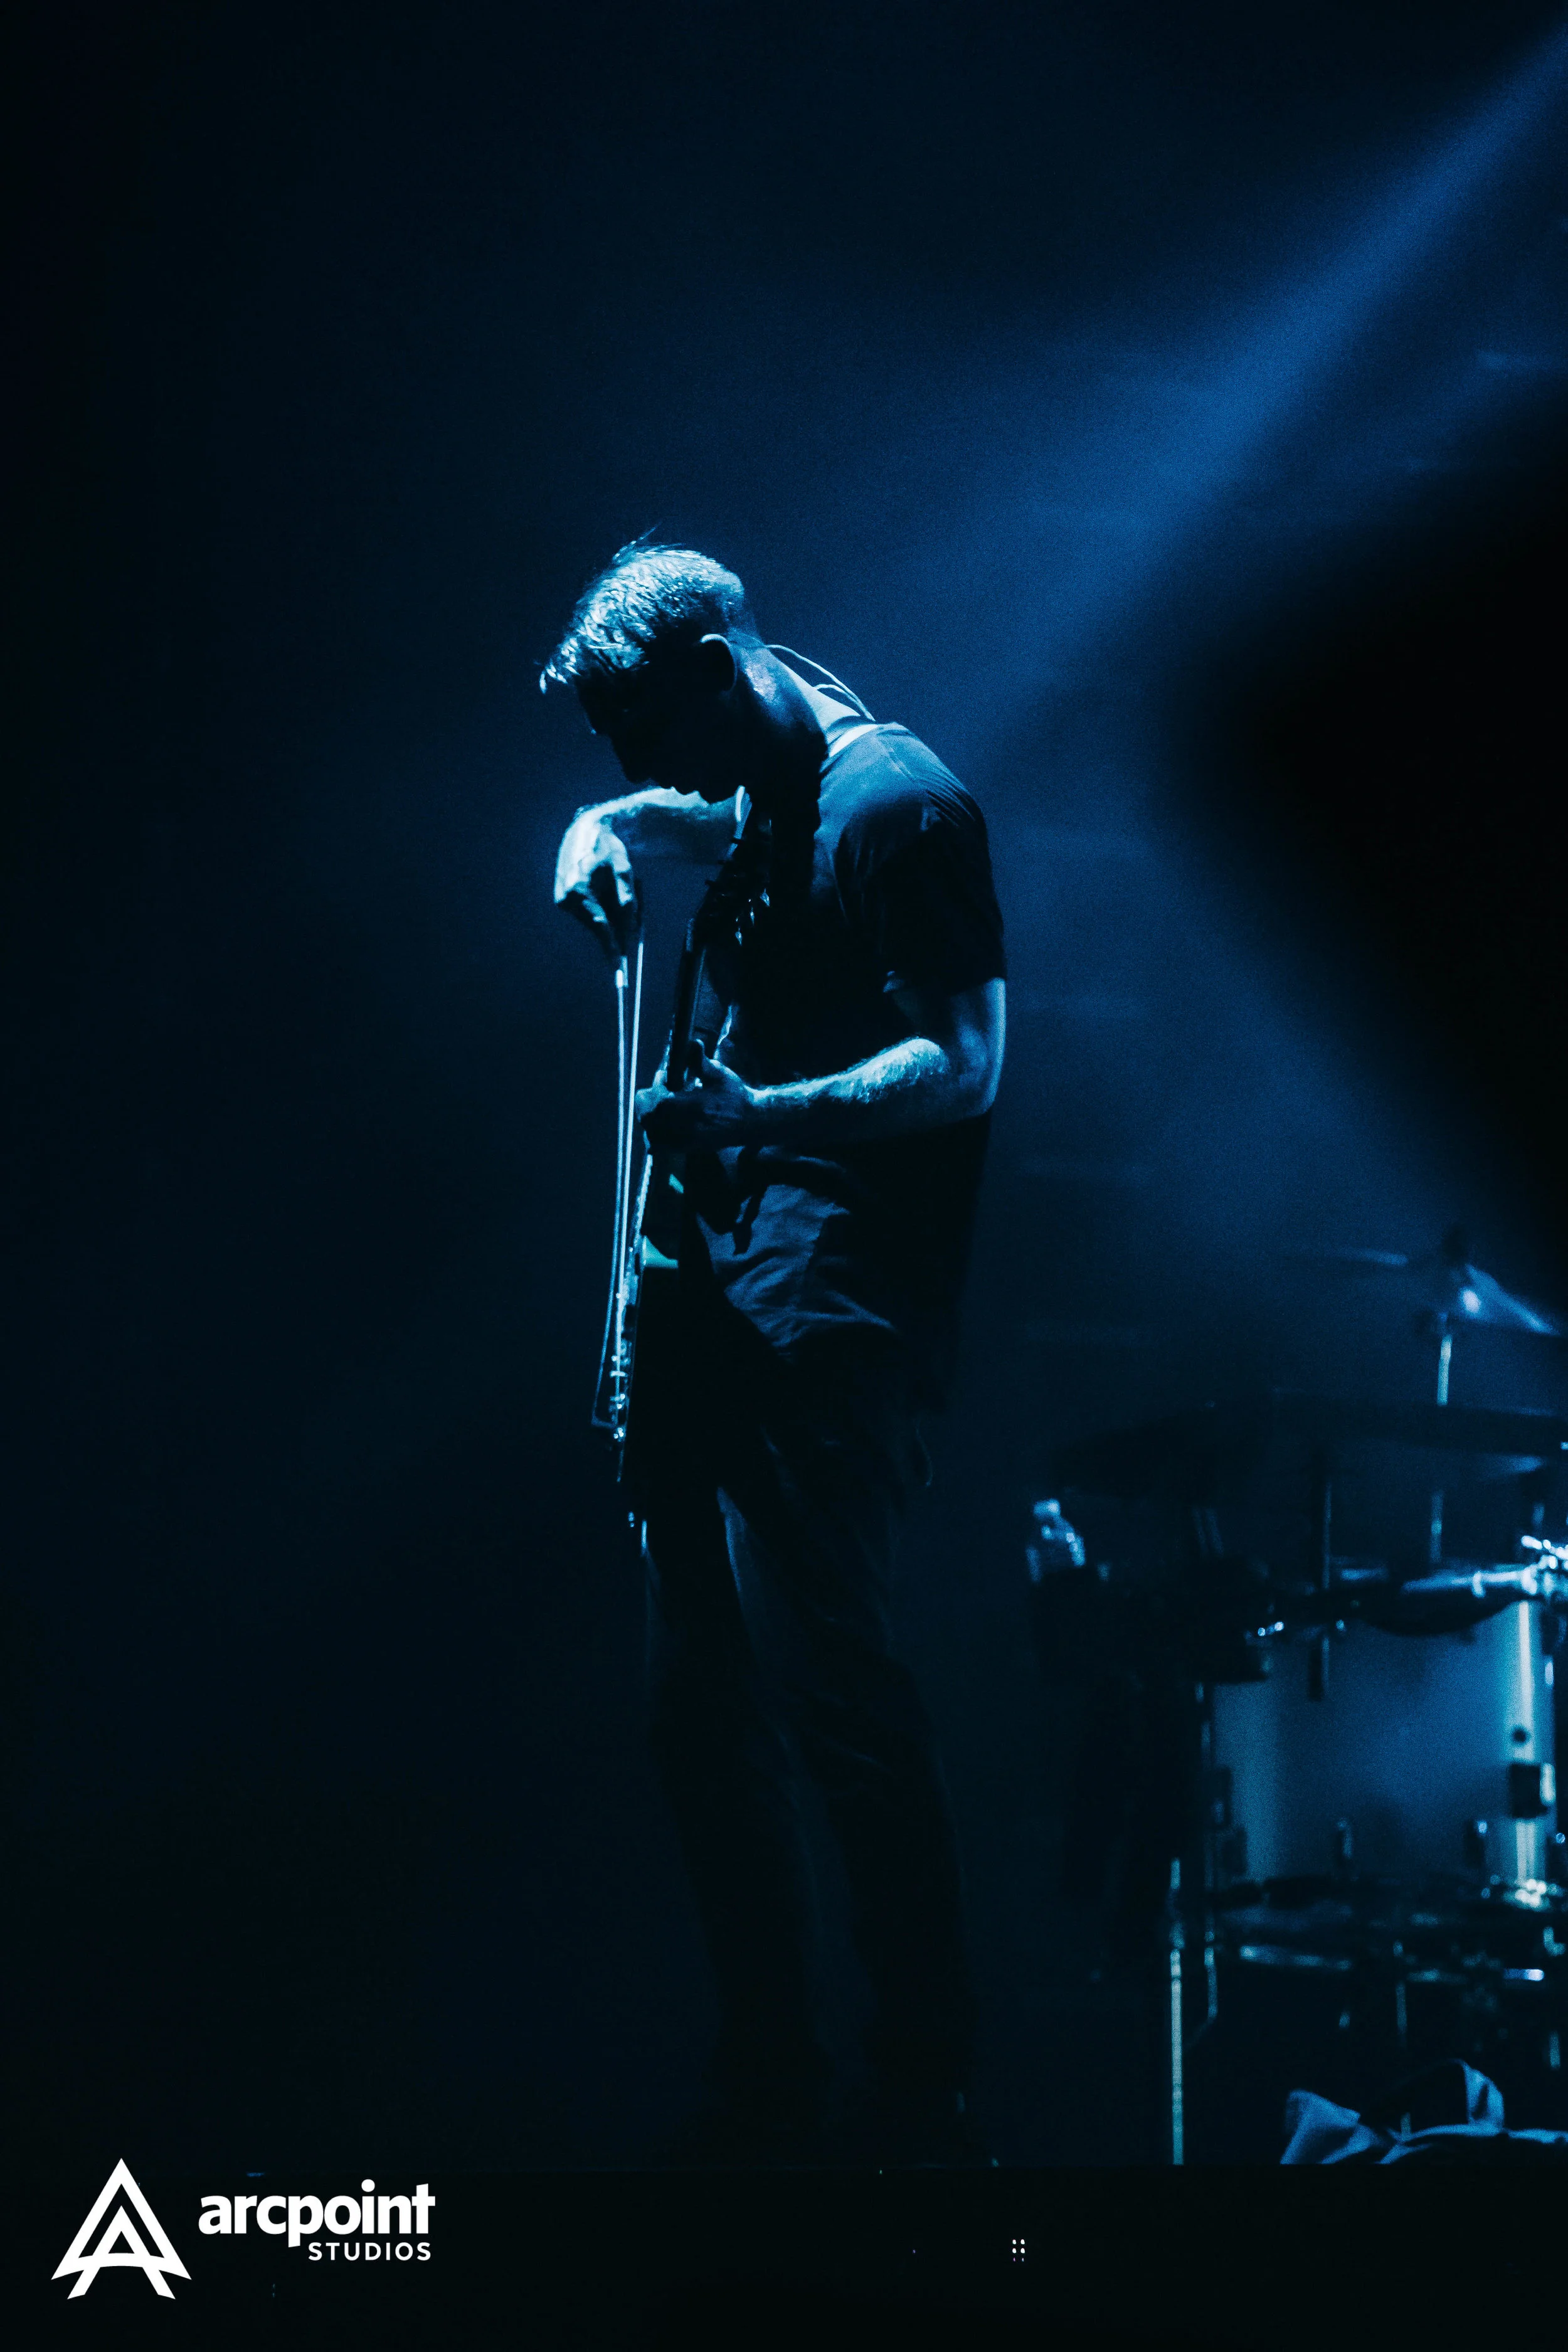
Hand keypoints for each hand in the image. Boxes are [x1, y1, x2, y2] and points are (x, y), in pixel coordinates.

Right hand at [553, 809, 639, 957]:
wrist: (587, 830)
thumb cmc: (608, 848)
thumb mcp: (624, 870)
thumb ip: (628, 900)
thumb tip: (630, 932)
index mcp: (579, 889)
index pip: (599, 926)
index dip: (611, 947)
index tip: (618, 966)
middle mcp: (566, 897)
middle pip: (599, 924)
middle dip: (618, 924)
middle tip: (635, 906)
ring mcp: (562, 899)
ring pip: (594, 919)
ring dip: (610, 913)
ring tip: (619, 885)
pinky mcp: (562, 899)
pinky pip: (588, 912)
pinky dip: (601, 907)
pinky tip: (605, 887)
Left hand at [636, 1050, 760, 1147]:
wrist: (750, 1121)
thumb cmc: (735, 1096)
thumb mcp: (719, 1074)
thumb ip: (700, 1061)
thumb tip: (692, 1042)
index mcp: (692, 1108)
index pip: (658, 1100)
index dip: (657, 1084)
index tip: (664, 1075)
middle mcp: (685, 1128)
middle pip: (648, 1118)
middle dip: (647, 1101)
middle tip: (657, 1089)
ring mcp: (684, 1140)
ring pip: (650, 1132)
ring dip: (649, 1117)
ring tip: (660, 1105)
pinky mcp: (686, 1148)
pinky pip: (659, 1145)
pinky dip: (654, 1133)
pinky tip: (661, 1123)